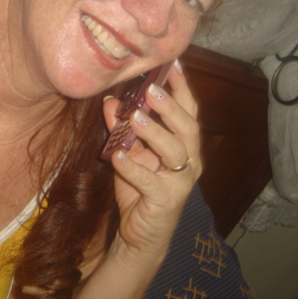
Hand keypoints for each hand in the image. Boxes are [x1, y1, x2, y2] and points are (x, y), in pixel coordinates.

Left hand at [104, 60, 200, 258]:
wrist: (140, 233)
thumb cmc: (139, 186)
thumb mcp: (128, 152)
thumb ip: (120, 128)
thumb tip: (109, 101)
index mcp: (183, 144)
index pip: (188, 111)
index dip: (181, 88)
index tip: (172, 65)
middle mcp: (189, 160)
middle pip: (187, 128)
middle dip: (170, 107)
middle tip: (150, 90)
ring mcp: (180, 182)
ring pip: (174, 152)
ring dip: (154, 132)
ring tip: (134, 118)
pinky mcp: (165, 201)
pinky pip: (150, 182)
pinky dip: (134, 168)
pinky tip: (119, 156)